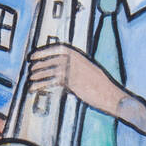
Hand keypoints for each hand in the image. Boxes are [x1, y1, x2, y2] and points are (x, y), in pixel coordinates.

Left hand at [27, 44, 145, 133]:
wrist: (115, 97)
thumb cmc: (104, 89)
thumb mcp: (91, 74)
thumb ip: (77, 72)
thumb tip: (63, 78)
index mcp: (82, 57)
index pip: (61, 48)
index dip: (45, 50)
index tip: (34, 55)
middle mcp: (78, 61)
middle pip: (53, 58)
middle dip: (39, 63)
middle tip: (30, 69)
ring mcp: (76, 71)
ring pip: (51, 69)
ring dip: (38, 74)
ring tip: (30, 79)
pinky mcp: (74, 82)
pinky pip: (52, 82)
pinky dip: (40, 85)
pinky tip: (32, 89)